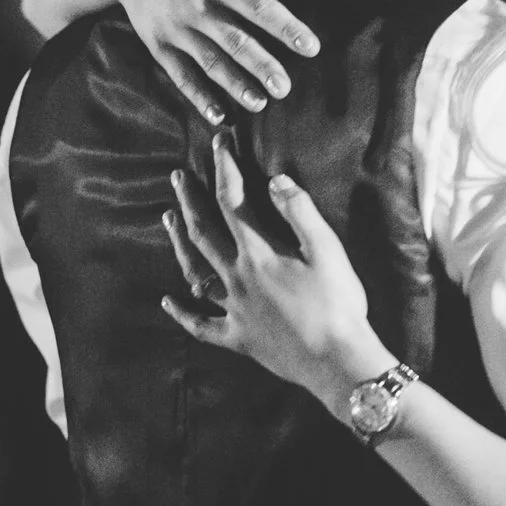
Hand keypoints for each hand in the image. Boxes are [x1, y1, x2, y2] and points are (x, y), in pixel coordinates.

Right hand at [22, 0, 321, 123]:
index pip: (257, 6)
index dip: (285, 27)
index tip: (311, 47)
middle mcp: (198, 8)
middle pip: (234, 41)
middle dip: (261, 66)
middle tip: (284, 87)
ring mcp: (177, 30)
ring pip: (210, 62)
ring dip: (235, 85)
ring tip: (260, 104)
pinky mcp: (160, 46)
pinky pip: (181, 75)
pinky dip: (199, 97)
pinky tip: (219, 115)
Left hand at [160, 132, 393, 416]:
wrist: (337, 361)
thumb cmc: (338, 304)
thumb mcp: (327, 250)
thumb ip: (299, 212)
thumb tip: (274, 181)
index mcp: (258, 254)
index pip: (233, 201)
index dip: (224, 168)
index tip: (219, 143)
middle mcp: (237, 278)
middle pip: (204, 232)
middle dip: (191, 199)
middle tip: (179, 176)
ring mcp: (234, 310)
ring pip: (195, 271)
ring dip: (179, 243)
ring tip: (167, 219)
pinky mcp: (239, 338)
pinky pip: (202, 326)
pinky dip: (184, 313)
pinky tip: (168, 301)